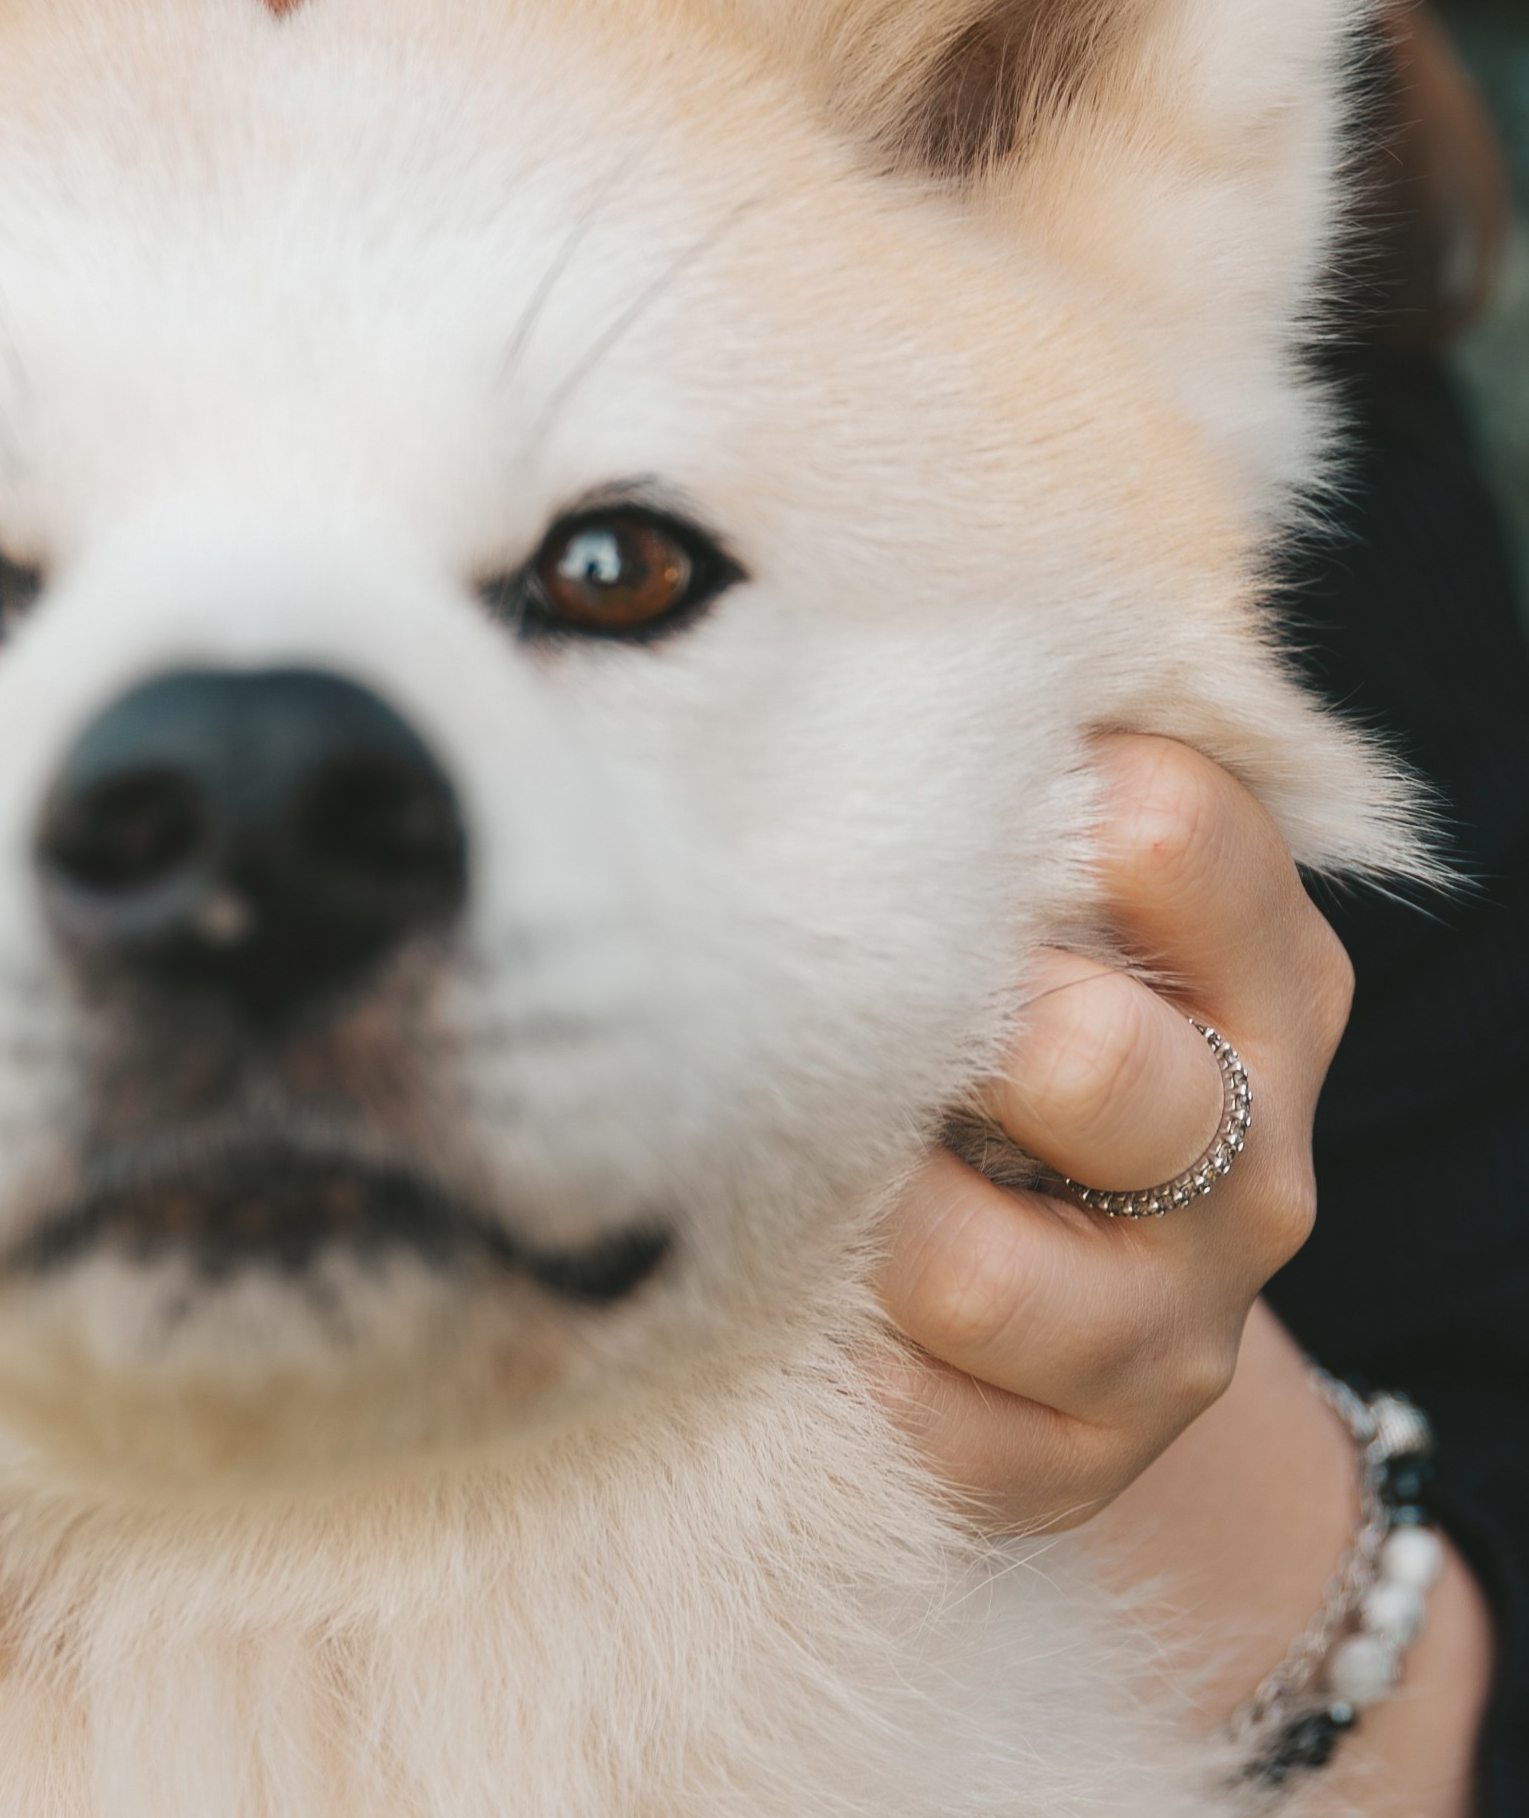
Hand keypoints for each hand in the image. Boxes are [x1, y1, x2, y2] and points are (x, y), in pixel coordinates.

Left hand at [875, 734, 1353, 1534]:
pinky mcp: (1071, 1459)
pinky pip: (920, 1416)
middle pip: (1092, 1064)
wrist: (1070, 1274)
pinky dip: (838, 1352)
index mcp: (1264, 966)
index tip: (923, 790)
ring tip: (822, 1156)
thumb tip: (838, 616)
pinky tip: (812, 1286)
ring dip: (869, 1206)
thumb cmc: (1013, 1000)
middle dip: (956, 1030)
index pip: (1173, 829)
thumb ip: (1005, 767)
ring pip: (976, 1270)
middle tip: (869, 1003)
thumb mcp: (1051, 878)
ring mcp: (1172, 1322)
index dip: (1024, 805)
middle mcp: (1253, 1153)